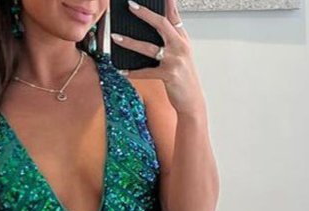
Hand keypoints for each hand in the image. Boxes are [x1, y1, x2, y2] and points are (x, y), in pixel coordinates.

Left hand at [110, 1, 202, 116]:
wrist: (192, 101)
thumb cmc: (184, 78)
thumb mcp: (181, 55)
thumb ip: (170, 40)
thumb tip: (152, 30)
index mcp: (182, 39)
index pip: (174, 15)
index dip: (167, 2)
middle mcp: (180, 46)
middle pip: (161, 24)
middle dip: (145, 13)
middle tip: (131, 5)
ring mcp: (175, 60)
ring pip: (149, 47)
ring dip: (130, 42)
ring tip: (116, 37)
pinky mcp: (168, 75)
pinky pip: (146, 72)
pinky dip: (133, 72)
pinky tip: (122, 70)